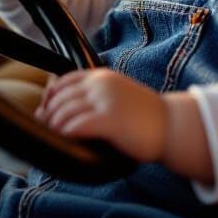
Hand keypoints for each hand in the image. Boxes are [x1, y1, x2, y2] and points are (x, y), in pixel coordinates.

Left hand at [35, 68, 167, 163]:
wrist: (172, 125)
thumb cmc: (144, 116)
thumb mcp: (118, 95)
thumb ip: (95, 95)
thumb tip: (63, 106)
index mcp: (102, 76)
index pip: (64, 80)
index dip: (50, 97)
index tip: (46, 111)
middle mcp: (102, 84)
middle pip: (60, 97)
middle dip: (48, 113)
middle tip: (45, 127)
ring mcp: (106, 101)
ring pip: (65, 111)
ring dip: (54, 125)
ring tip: (54, 136)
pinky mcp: (109, 120)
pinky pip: (77, 125)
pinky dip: (66, 132)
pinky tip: (65, 140)